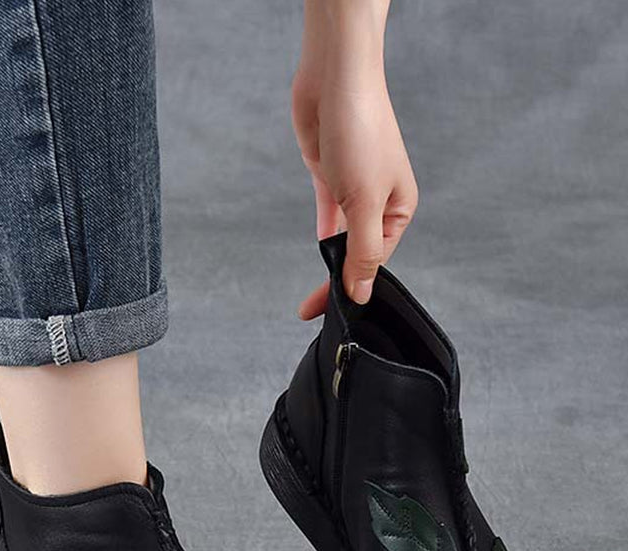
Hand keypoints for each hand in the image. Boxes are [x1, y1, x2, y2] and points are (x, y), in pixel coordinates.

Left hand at [292, 1, 417, 318]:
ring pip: (343, 237)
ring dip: (330, 260)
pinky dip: (325, 235)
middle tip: (312, 310)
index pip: (376, 260)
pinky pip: (329, 215)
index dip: (354, 285)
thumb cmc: (361, 131)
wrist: (336, 78)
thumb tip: (361, 293)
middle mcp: (380, 202)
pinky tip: (320, 254)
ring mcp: (354, 190)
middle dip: (339, 279)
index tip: (331, 309)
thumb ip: (362, 252)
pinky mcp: (331, 177)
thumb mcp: (364, 203)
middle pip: (358, 252)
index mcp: (400, 209)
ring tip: (313, 295)